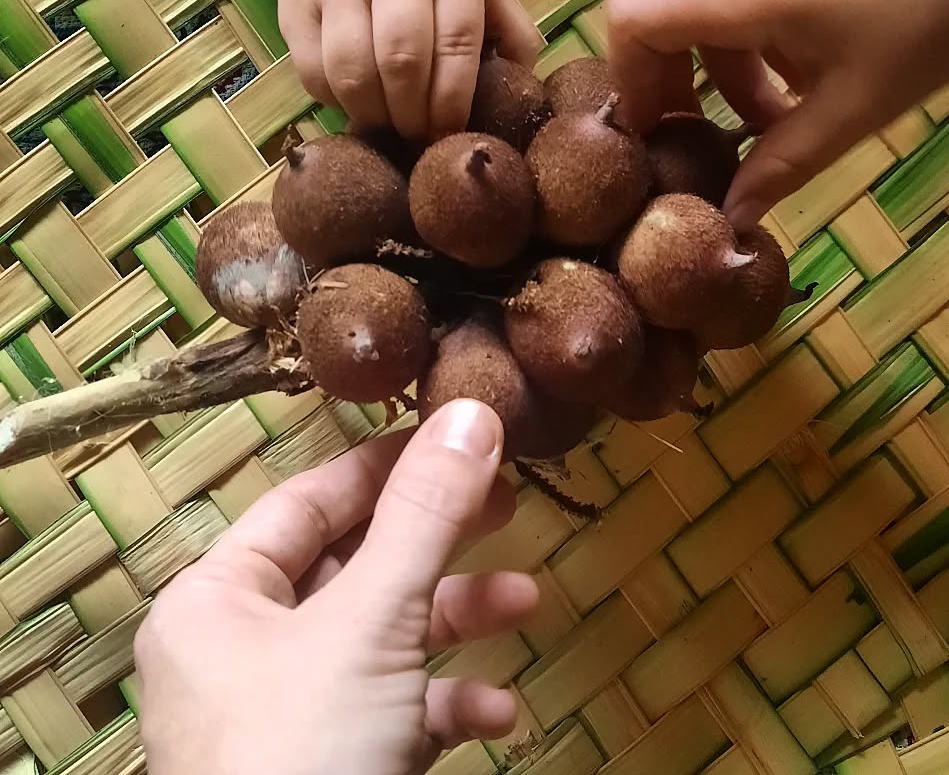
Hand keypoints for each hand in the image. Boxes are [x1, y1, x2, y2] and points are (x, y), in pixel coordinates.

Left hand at [134, 399, 538, 774]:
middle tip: (509, 502)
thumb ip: (424, 514)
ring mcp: (288, 716)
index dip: (387, 464)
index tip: (458, 436)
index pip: (310, 500)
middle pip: (356, 567)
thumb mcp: (371, 622)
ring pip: (383, 640)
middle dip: (438, 542)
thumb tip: (473, 410)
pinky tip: (498, 711)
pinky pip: (392, 714)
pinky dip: (444, 705)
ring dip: (456, 622)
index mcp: (218, 602)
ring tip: (528, 603)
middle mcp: (244, 652)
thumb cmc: (304, 752)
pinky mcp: (331, 767)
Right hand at [276, 0, 542, 140]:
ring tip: (387, 127)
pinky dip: (335, 101)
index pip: (457, 42)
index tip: (452, 134)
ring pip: (352, 69)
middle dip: (413, 115)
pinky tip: (354, 104)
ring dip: (373, 114)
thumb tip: (524, 90)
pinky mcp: (294, 0)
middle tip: (418, 139)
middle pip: (402, 59)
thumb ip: (507, 27)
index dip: (454, 100)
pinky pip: (313, 70)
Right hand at [605, 0, 948, 230]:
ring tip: (773, 125)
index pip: (630, 18)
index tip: (657, 134)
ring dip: (722, 75)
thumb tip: (733, 219)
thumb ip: (782, 164)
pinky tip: (805, 79)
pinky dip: (751, 45)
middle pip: (662, 21)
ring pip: (706, 13)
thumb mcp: (856, 106)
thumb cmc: (934, 14)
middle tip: (707, 146)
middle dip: (674, 90)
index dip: (627, 81)